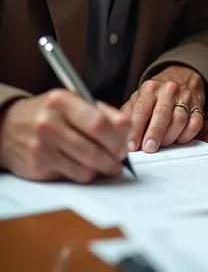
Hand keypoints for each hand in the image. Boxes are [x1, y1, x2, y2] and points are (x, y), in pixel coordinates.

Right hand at [0, 91, 130, 182]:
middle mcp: (50, 123)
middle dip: (114, 156)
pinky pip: (74, 176)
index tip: (125, 140)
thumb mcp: (70, 101)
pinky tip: (87, 167)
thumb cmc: (47, 112)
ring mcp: (42, 147)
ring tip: (107, 164)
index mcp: (62, 101)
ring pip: (87, 167)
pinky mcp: (38, 167)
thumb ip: (99, 112)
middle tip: (120, 158)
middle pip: (95, 148)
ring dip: (103, 169)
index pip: (99, 122)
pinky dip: (86, 174)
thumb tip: (126, 128)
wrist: (7, 127)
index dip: (118, 135)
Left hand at [122, 65, 205, 153]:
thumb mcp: (140, 96)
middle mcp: (169, 91)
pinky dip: (186, 136)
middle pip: (162, 114)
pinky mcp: (198, 108)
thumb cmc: (157, 93)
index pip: (141, 109)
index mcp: (150, 88)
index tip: (131, 145)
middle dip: (155, 133)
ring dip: (169, 137)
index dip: (136, 128)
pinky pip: (194, 125)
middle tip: (148, 148)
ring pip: (179, 120)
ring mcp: (185, 98)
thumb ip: (129, 113)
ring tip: (161, 144)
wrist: (184, 76)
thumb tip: (120, 134)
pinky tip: (177, 139)